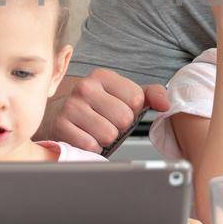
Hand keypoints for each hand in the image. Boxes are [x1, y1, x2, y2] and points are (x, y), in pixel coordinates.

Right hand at [50, 68, 168, 153]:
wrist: (56, 115)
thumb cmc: (93, 107)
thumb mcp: (121, 95)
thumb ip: (150, 95)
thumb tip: (166, 104)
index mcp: (102, 76)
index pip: (136, 98)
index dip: (133, 110)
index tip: (119, 109)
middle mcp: (85, 87)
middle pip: (124, 118)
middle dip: (119, 127)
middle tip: (106, 122)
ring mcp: (71, 106)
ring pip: (109, 134)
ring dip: (105, 139)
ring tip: (95, 130)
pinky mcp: (60, 126)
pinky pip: (91, 145)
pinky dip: (92, 147)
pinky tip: (84, 137)